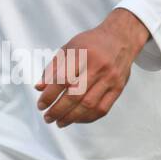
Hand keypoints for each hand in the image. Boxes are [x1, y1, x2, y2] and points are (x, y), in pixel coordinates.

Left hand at [34, 8, 150, 127]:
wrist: (121, 37)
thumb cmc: (92, 42)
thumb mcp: (69, 47)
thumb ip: (53, 68)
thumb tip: (39, 88)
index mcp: (83, 54)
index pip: (63, 79)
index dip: (49, 95)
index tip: (41, 105)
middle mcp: (98, 67)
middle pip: (75, 95)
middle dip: (58, 110)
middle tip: (47, 117)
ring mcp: (110, 79)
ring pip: (89, 105)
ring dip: (71, 117)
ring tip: (59, 122)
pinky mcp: (118, 88)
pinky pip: (102, 109)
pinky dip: (87, 118)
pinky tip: (76, 119)